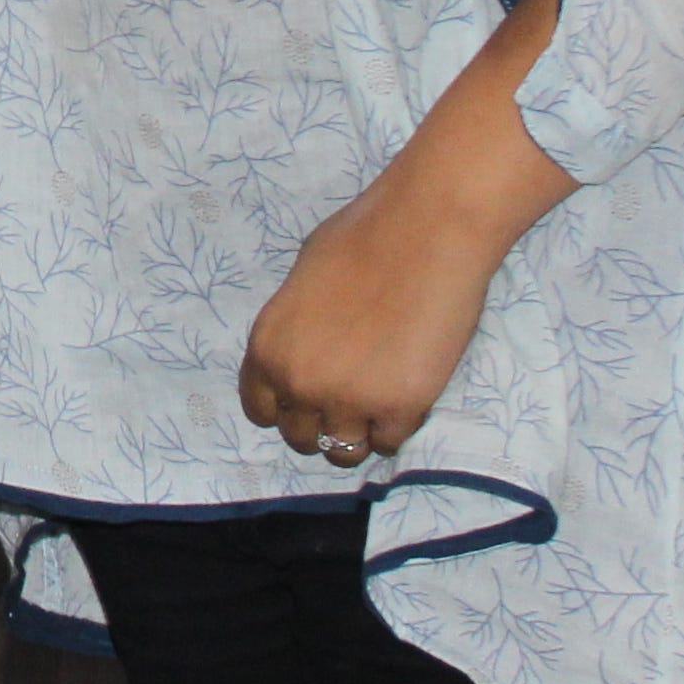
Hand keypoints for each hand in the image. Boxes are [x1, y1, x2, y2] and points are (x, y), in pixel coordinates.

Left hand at [239, 165, 519, 469]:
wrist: (424, 232)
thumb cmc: (363, 238)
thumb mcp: (302, 281)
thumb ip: (296, 330)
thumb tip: (305, 354)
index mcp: (268, 346)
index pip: (260, 409)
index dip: (283, 406)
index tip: (304, 400)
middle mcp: (299, 381)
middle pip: (300, 436)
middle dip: (320, 422)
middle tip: (348, 402)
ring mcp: (349, 399)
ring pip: (342, 451)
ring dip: (357, 434)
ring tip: (376, 408)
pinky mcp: (400, 409)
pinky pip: (389, 443)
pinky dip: (395, 427)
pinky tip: (405, 399)